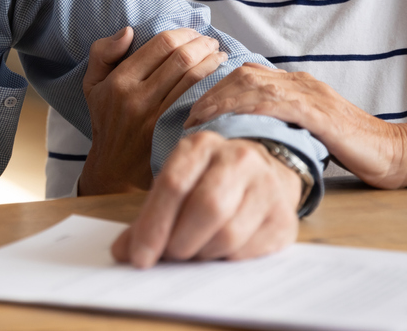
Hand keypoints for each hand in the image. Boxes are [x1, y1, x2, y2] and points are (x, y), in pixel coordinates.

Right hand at [78, 27, 226, 194]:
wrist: (114, 169)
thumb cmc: (107, 120)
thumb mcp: (93, 84)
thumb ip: (102, 52)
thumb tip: (128, 31)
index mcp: (119, 81)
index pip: (160, 44)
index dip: (183, 33)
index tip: (193, 33)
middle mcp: (137, 98)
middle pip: (181, 59)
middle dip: (202, 45)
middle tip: (212, 42)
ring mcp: (156, 118)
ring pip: (193, 79)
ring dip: (212, 62)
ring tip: (220, 56)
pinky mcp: (171, 133)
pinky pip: (197, 102)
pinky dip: (212, 87)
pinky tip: (219, 80)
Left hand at [112, 132, 301, 267]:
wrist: (263, 175)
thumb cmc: (208, 183)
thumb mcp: (176, 186)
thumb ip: (148, 217)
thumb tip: (122, 253)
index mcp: (201, 145)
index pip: (173, 185)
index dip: (153, 226)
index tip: (139, 258)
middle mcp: (238, 158)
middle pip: (206, 207)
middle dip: (180, 242)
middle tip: (171, 256)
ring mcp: (266, 186)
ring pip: (229, 233)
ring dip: (203, 254)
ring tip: (195, 252)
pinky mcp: (284, 217)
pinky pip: (249, 251)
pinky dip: (227, 260)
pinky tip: (220, 252)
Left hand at [185, 63, 406, 187]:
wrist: (396, 153)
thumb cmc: (352, 148)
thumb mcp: (309, 130)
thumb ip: (282, 123)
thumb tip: (244, 133)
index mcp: (297, 85)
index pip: (246, 75)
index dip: (215, 88)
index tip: (194, 109)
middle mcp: (301, 83)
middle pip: (244, 75)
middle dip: (211, 93)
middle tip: (189, 116)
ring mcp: (312, 95)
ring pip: (255, 85)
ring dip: (222, 100)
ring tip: (201, 120)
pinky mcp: (321, 114)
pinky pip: (279, 104)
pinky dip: (251, 109)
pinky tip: (233, 120)